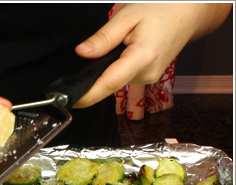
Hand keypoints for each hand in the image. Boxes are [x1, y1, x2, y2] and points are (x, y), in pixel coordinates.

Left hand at [73, 3, 231, 107]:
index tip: (71, 100)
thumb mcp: (127, 16)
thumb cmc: (161, 9)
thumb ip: (103, 38)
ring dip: (108, 68)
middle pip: (109, 84)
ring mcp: (148, 78)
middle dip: (95, 74)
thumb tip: (82, 53)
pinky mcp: (147, 77)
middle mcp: (146, 74)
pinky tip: (124, 51)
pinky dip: (117, 67)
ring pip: (115, 80)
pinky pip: (123, 77)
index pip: (109, 83)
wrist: (187, 13)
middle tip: (93, 52)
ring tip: (119, 44)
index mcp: (142, 58)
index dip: (87, 95)